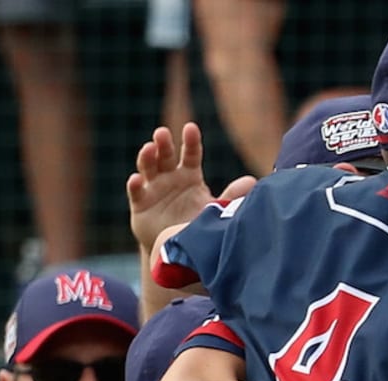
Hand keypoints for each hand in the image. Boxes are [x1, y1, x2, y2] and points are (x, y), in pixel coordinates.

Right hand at [127, 122, 255, 252]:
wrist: (178, 246)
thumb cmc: (197, 222)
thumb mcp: (215, 208)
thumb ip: (231, 196)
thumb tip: (253, 182)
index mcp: (189, 174)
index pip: (190, 154)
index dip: (190, 141)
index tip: (191, 128)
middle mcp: (169, 176)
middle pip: (165, 155)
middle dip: (163, 143)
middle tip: (162, 133)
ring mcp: (153, 187)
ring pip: (148, 168)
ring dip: (147, 157)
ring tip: (149, 148)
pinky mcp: (140, 203)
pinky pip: (136, 192)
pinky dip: (134, 184)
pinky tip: (135, 179)